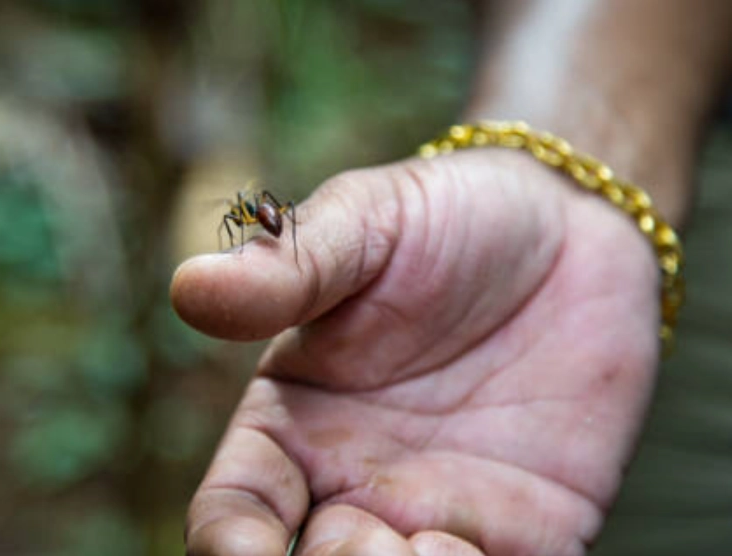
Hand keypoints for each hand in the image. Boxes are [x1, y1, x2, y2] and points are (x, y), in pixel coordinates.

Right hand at [171, 149, 659, 555]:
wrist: (571, 225)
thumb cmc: (448, 215)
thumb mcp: (363, 223)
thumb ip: (286, 269)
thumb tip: (188, 288)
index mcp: (297, 421)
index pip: (237, 511)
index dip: (230, 546)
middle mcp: (359, 481)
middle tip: (367, 543)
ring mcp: (442, 512)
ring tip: (432, 545)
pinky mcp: (529, 528)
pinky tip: (477, 551)